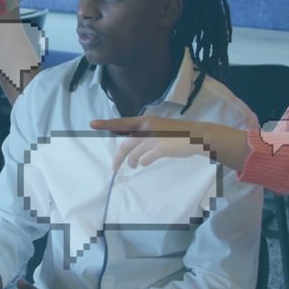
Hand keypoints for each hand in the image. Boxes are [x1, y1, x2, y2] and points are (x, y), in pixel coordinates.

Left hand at [90, 116, 212, 170]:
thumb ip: (146, 134)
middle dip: (118, 158)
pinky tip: (145, 163)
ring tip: (133, 165)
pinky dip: (144, 162)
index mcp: (146, 120)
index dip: (106, 124)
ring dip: (132, 162)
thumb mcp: (159, 128)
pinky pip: (145, 159)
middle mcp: (147, 128)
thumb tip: (133, 146)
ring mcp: (153, 138)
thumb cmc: (178, 133)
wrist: (197, 135)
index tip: (92, 124)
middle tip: (114, 167)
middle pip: (126, 144)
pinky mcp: (160, 148)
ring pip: (134, 154)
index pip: (122, 122)